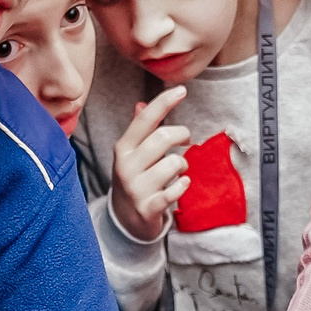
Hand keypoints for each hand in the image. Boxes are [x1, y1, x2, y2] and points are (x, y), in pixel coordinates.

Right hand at [111, 87, 191, 241]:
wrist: (124, 220)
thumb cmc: (135, 179)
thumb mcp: (132, 154)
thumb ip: (139, 131)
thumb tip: (141, 104)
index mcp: (123, 148)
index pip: (145, 119)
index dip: (164, 102)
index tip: (182, 90)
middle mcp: (127, 166)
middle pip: (162, 137)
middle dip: (181, 135)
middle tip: (186, 140)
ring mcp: (136, 188)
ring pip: (173, 164)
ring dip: (182, 165)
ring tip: (179, 171)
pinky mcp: (148, 207)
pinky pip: (174, 191)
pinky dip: (183, 186)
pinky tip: (181, 185)